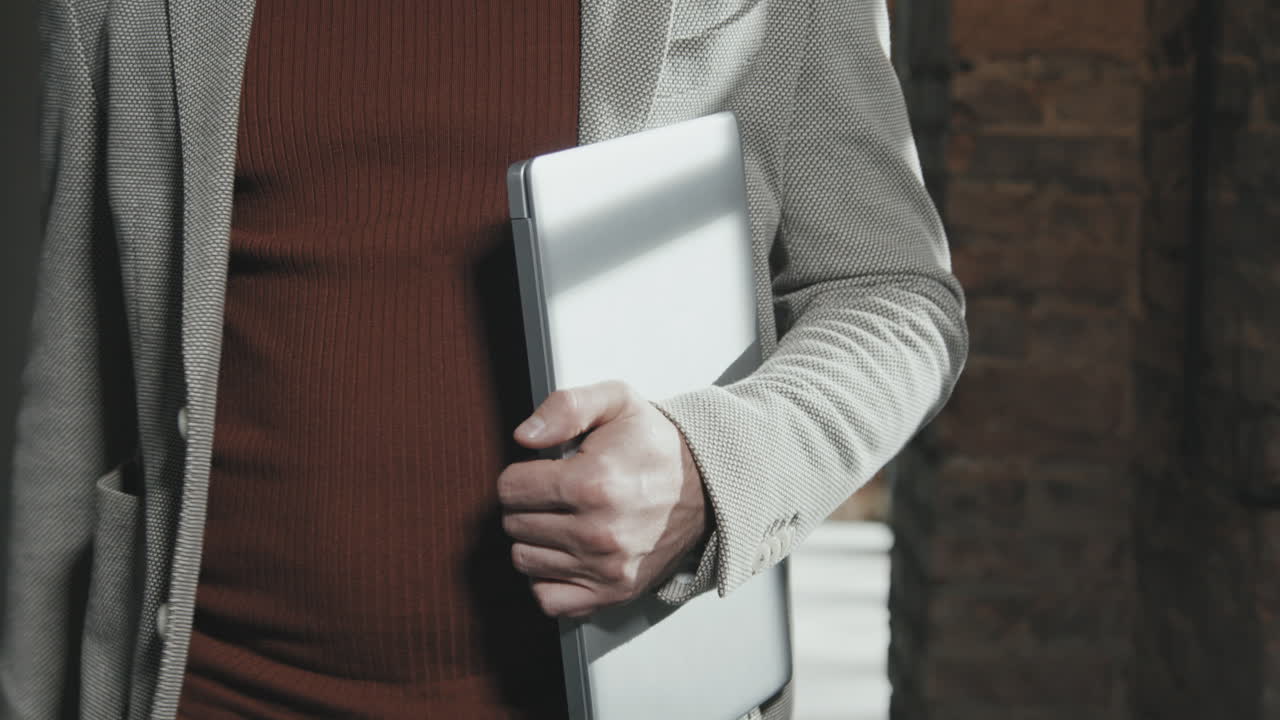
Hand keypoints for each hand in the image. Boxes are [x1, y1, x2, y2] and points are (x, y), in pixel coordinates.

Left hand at [497, 380, 710, 617]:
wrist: (705, 487)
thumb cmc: (655, 446)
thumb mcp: (616, 402)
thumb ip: (565, 408)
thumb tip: (524, 436)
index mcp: (593, 482)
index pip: (510, 489)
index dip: (520, 475)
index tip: (542, 472)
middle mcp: (598, 532)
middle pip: (514, 525)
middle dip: (527, 505)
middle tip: (555, 495)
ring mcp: (606, 568)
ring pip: (525, 560)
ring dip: (536, 540)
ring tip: (563, 520)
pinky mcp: (614, 592)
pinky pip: (548, 599)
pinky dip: (548, 579)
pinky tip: (565, 554)